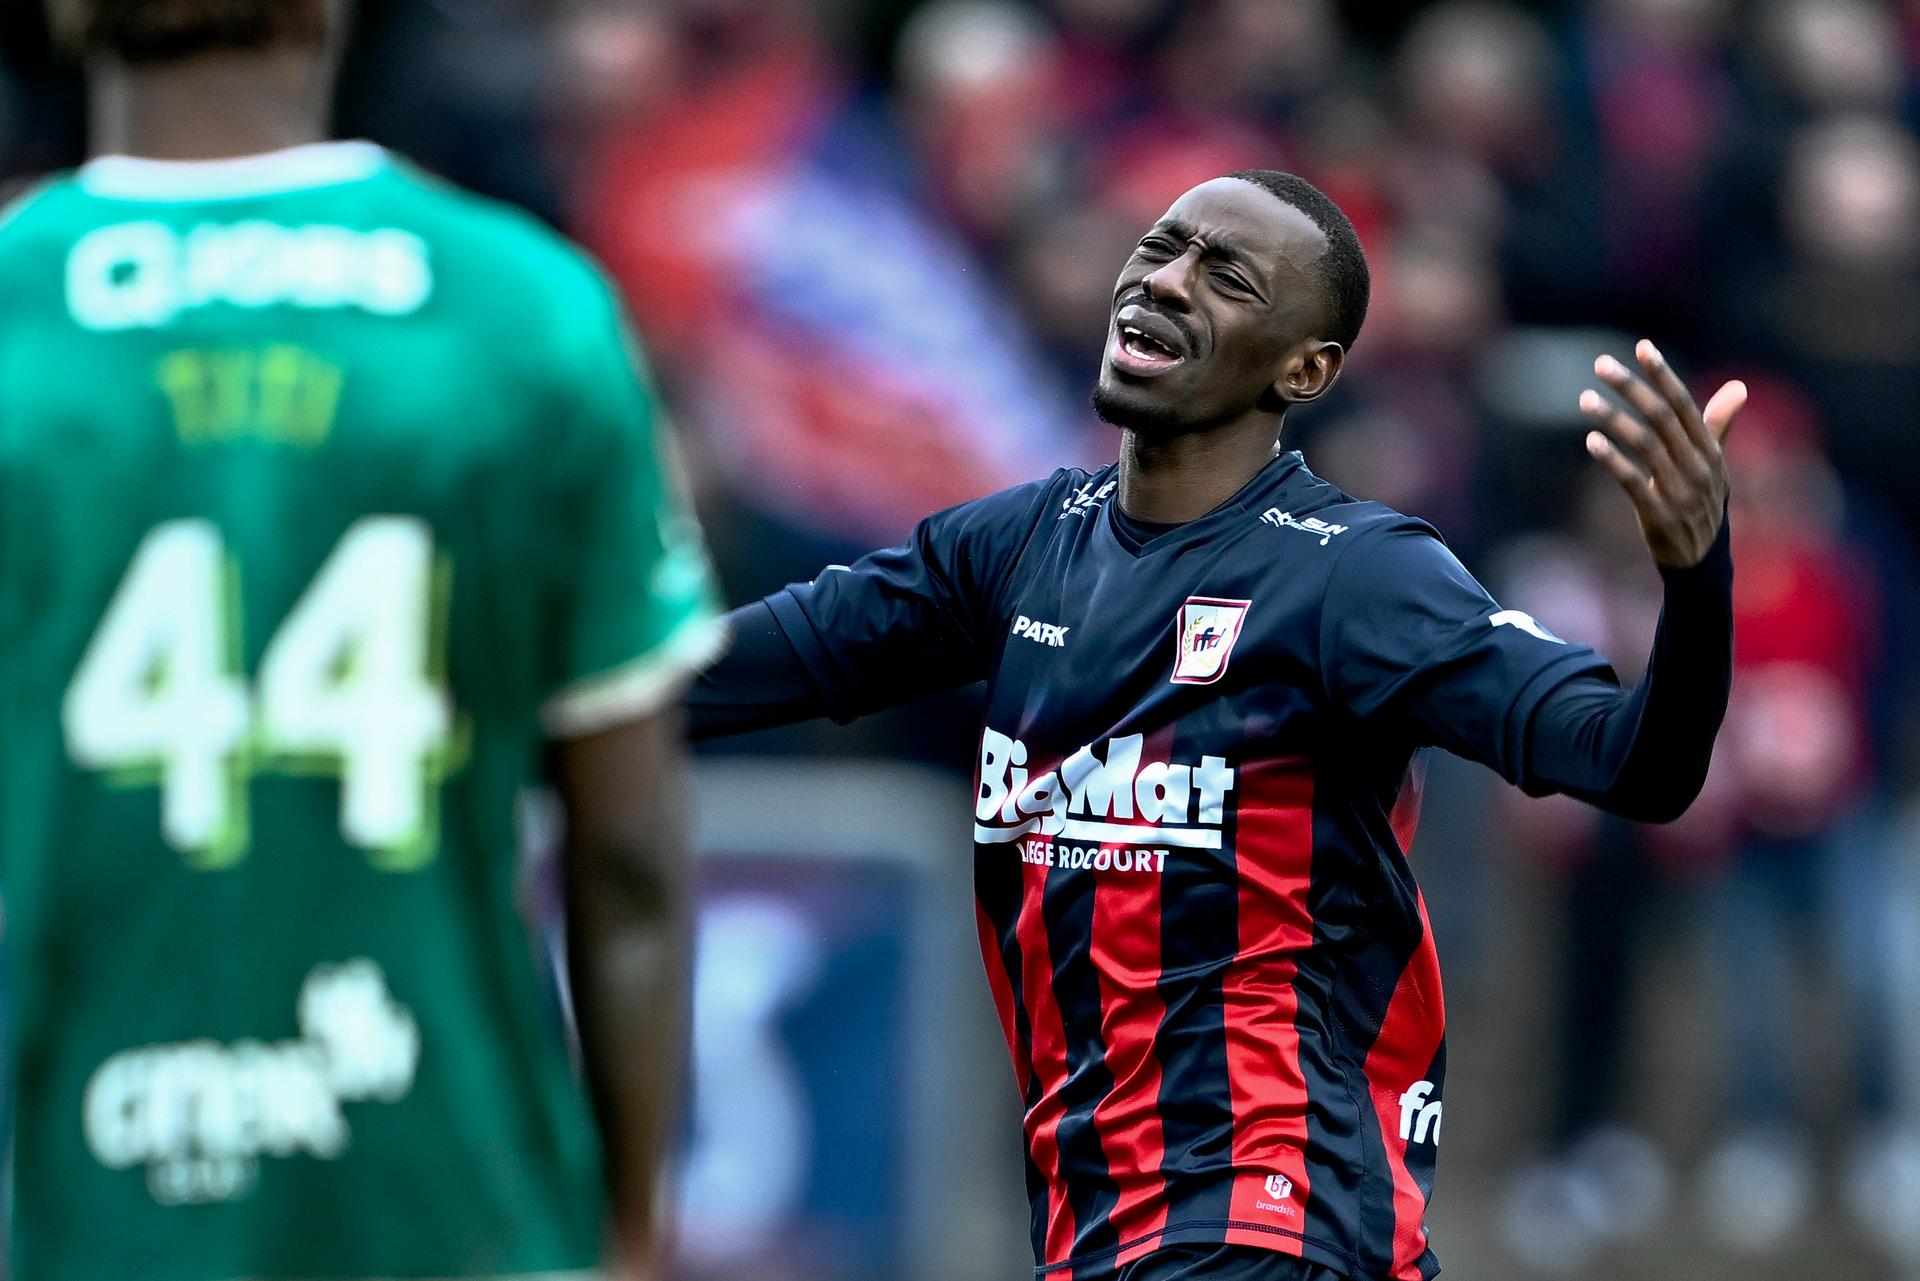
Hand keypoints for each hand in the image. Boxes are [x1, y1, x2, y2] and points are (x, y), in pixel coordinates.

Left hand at [1579, 340, 1744, 568]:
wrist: (1702, 561)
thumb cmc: (1703, 504)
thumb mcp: (1715, 465)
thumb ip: (1718, 425)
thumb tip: (1740, 386)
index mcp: (1710, 450)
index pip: (1684, 403)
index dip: (1663, 374)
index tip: (1641, 346)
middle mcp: (1698, 466)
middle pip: (1662, 417)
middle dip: (1632, 387)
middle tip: (1601, 364)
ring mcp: (1679, 491)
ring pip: (1645, 445)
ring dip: (1614, 419)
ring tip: (1586, 399)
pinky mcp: (1658, 514)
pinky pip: (1633, 482)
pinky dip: (1613, 460)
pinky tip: (1591, 441)